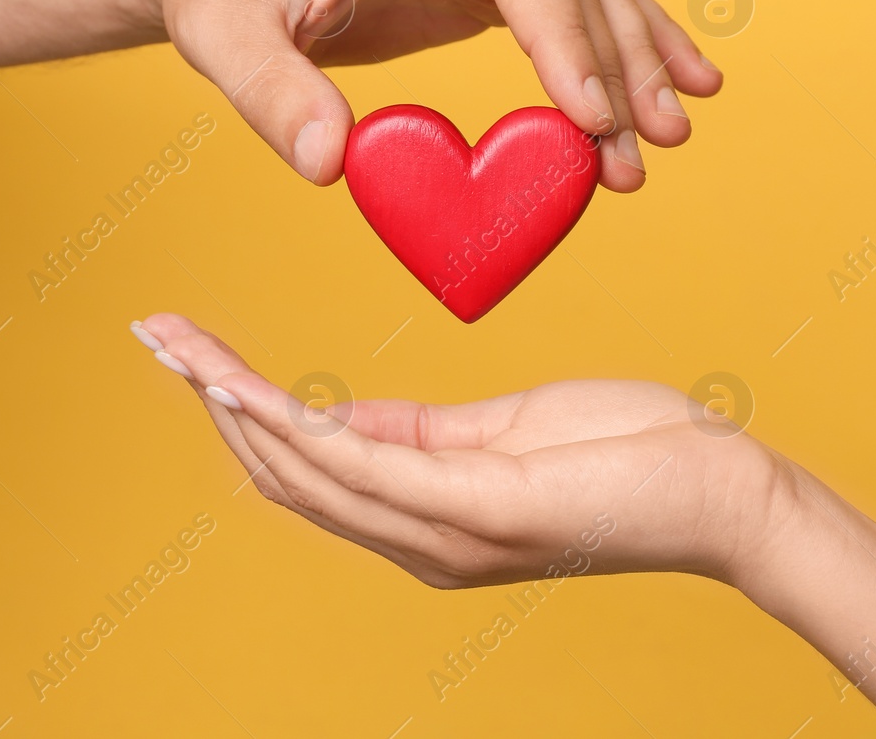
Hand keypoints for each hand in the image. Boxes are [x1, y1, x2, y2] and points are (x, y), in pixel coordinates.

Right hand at [132, 313, 784, 587]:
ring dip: (237, 409)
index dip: (241, 409)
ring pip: (310, 472)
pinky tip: (253, 392)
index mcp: (426, 515)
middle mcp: (421, 540)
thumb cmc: (627, 453)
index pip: (310, 464)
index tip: (189, 349)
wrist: (720, 489)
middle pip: (289, 471)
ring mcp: (448, 534)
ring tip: (179, 352)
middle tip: (154, 335)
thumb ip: (420, 435)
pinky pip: (369, 469)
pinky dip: (300, 431)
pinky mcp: (483, 510)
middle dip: (216, 401)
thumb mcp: (503, 433)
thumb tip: (345, 418)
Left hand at [152, 0, 722, 192]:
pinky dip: (616, 51)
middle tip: (656, 144)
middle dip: (621, 62)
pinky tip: (662, 92)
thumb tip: (330, 164)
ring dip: (638, 59)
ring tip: (678, 131)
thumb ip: (274, 94)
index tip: (592, 118)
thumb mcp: (227, 37)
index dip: (562, 39)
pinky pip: (567, 11)